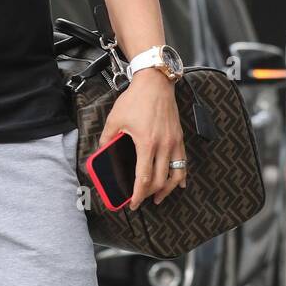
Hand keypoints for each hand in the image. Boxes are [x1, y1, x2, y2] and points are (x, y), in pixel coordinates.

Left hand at [98, 69, 185, 210]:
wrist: (155, 83)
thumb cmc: (135, 99)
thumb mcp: (115, 119)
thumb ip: (107, 139)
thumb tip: (102, 152)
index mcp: (147, 143)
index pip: (144, 177)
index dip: (138, 194)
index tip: (133, 203)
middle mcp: (164, 145)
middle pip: (161, 180)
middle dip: (150, 194)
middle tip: (141, 200)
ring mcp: (174, 142)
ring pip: (176, 174)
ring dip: (168, 189)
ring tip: (159, 197)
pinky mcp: (179, 137)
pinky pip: (183, 162)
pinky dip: (181, 175)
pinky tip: (178, 183)